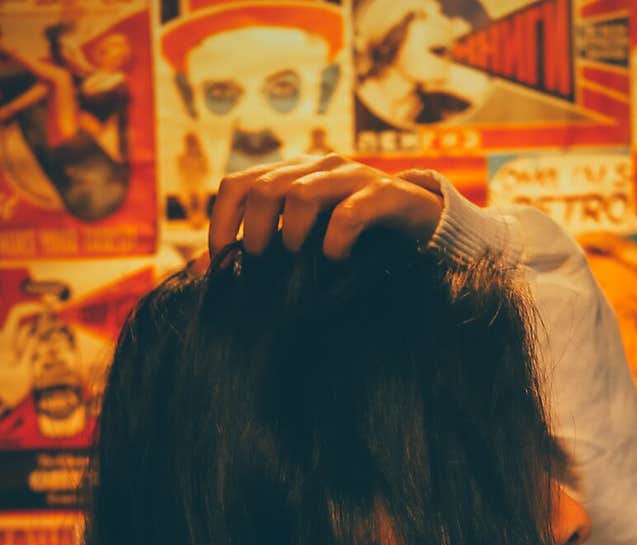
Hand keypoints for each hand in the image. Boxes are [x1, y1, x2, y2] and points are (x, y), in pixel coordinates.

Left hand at [207, 154, 443, 261]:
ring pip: (302, 193)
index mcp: (292, 177)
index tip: (221, 261)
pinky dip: (336, 240)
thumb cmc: (357, 245)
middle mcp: (317, 169)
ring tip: (299, 262)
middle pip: (264, 186)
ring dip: (292, 234)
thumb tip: (202, 275)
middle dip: (255, 231)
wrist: (426, 235)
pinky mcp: (388, 194)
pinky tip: (337, 262)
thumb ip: (260, 252)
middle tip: (263, 265)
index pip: (238, 185)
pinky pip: (352, 210)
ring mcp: (353, 177)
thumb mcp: (304, 247)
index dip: (221, 222)